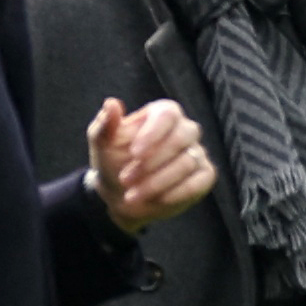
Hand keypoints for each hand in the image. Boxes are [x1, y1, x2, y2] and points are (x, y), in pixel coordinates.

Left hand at [87, 97, 216, 236]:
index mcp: (161, 114)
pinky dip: (178, 193)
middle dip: (151, 162)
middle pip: (180, 138)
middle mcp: (184, 129)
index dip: (153, 133)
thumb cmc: (112, 162)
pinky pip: (200, 181)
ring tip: (132, 196)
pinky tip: (158, 200)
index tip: (134, 153)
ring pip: (187, 163)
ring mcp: (197, 152)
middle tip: (125, 179)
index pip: (168, 114)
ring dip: (157, 182)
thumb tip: (111, 104)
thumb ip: (105, 125)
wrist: (120, 195)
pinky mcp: (204, 175)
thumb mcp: (101, 144)